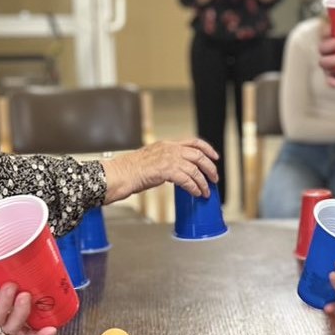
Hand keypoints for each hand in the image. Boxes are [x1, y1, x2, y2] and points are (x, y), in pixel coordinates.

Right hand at [102, 138, 219, 200]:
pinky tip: (196, 193)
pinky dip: (194, 187)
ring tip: (205, 191)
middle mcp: (170, 149)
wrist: (121, 174)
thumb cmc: (132, 170)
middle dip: (210, 168)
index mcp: (167, 144)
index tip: (214, 157)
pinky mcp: (166, 170)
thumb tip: (179, 172)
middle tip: (214, 178)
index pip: (193, 142)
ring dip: (203, 182)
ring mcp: (168, 158)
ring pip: (195, 169)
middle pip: (198, 155)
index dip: (207, 149)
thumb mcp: (153, 159)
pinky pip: (187, 180)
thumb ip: (167, 162)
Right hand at [318, 31, 334, 100]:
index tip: (331, 30)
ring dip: (329, 60)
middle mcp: (330, 54)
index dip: (326, 31)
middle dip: (327, 45)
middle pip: (322, 48)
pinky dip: (331, 81)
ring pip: (323, 62)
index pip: (326, 35)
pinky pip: (328, 80)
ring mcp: (329, 67)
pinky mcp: (331, 78)